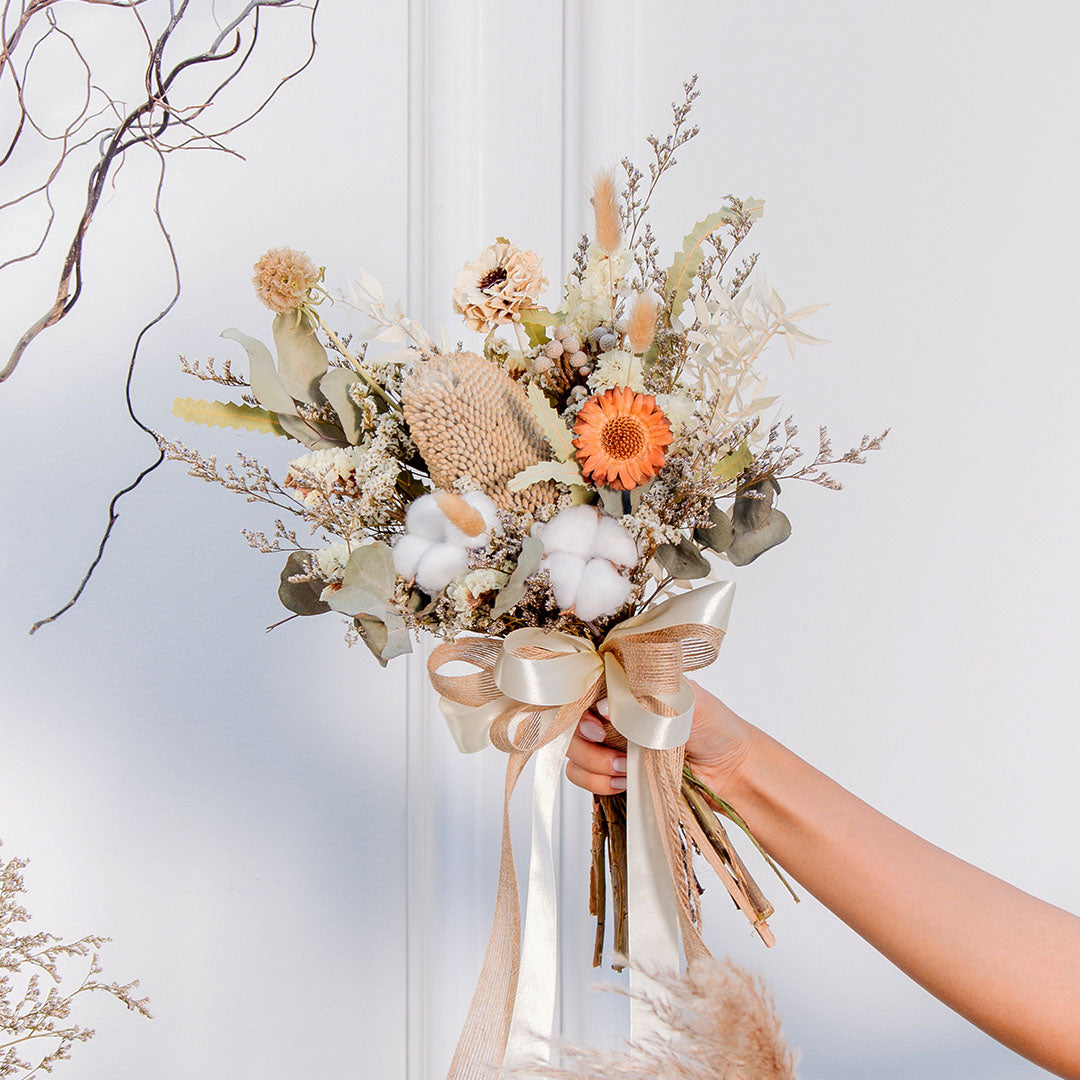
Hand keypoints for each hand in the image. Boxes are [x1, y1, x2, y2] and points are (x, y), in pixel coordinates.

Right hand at [565, 681, 756, 801]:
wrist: (731, 771)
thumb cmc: (714, 726)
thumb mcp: (685, 697)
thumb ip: (645, 693)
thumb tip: (604, 704)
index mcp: (627, 682)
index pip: (583, 684)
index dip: (580, 704)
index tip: (599, 722)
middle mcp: (613, 709)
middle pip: (569, 720)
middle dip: (584, 739)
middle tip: (610, 745)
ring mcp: (610, 740)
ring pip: (572, 751)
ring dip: (593, 764)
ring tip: (624, 769)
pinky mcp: (611, 769)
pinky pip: (581, 775)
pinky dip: (597, 782)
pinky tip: (624, 781)